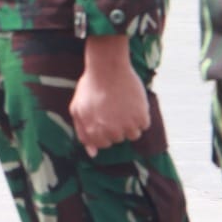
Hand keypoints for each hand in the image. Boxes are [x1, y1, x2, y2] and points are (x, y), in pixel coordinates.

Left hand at [70, 35, 149, 156]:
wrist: (108, 67)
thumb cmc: (91, 87)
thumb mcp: (77, 109)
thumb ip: (82, 132)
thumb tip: (92, 153)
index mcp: (94, 132)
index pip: (102, 144)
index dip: (103, 129)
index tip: (102, 115)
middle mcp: (111, 132)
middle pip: (118, 139)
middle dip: (115, 125)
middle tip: (112, 106)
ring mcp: (127, 125)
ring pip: (133, 135)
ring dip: (129, 122)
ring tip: (122, 105)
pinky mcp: (141, 117)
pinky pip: (144, 125)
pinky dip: (140, 115)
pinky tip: (131, 102)